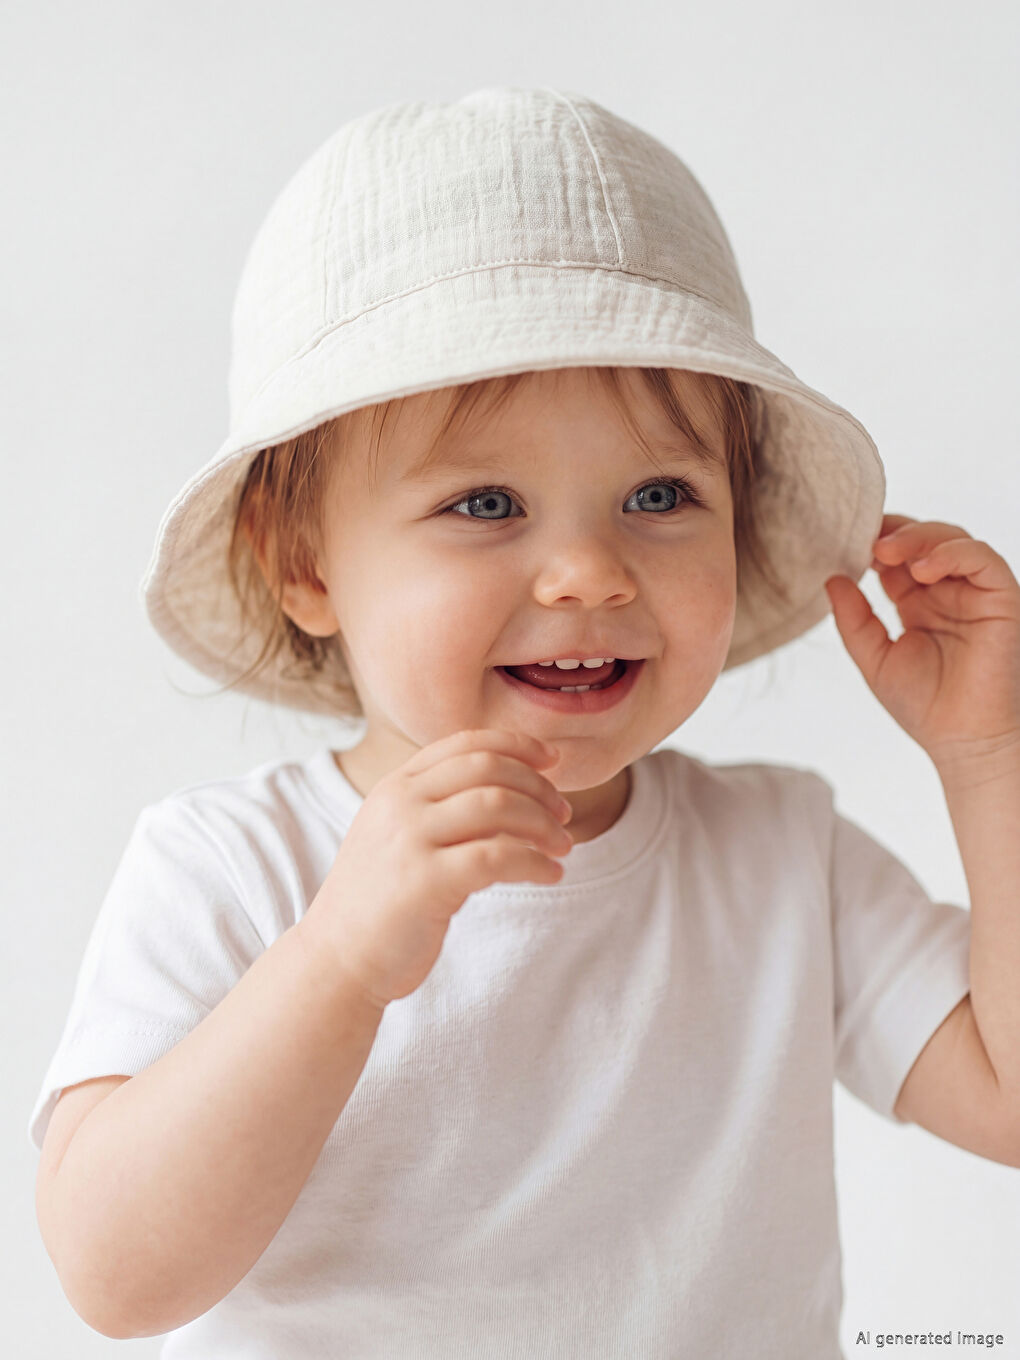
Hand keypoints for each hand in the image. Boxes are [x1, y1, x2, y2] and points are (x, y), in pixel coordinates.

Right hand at [300, 729, 571, 1009]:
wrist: (335, 961)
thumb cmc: (378, 903)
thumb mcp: (397, 836)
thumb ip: (438, 809)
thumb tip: (511, 793)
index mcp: (395, 786)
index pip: (466, 743)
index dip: (517, 744)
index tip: (552, 760)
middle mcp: (400, 803)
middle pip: (489, 767)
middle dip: (538, 786)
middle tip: (564, 813)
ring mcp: (409, 840)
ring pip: (498, 805)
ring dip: (543, 823)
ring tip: (563, 846)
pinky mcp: (425, 882)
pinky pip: (498, 857)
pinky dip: (534, 863)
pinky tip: (551, 875)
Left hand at [824, 514, 1019, 772]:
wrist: (965, 741)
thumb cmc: (925, 707)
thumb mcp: (875, 658)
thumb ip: (854, 619)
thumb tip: (832, 579)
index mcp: (917, 603)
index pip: (896, 557)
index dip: (874, 542)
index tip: (845, 539)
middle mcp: (947, 592)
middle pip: (923, 540)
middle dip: (893, 533)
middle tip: (866, 541)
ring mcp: (975, 593)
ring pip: (952, 540)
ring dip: (918, 537)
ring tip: (886, 551)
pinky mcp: (1002, 598)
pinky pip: (982, 558)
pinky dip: (952, 553)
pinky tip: (923, 569)